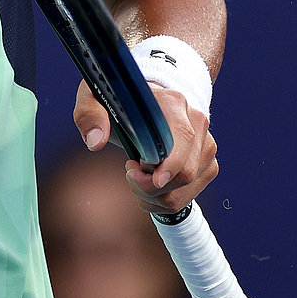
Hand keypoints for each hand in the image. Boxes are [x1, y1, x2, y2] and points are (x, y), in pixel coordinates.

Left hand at [73, 79, 218, 216]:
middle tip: (129, 173)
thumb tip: (95, 141)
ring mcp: (205, 143)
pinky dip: (166, 200)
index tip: (139, 176)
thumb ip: (89, 114)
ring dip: (156, 196)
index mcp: (173, 101)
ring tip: (137, 179)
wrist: (147, 100)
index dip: (167, 165)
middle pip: (185, 172)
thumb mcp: (95, 96)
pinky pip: (190, 194)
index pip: (182, 137)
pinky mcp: (207, 162)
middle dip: (150, 186)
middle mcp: (196, 121)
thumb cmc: (122, 99)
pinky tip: (150, 187)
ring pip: (187, 187)